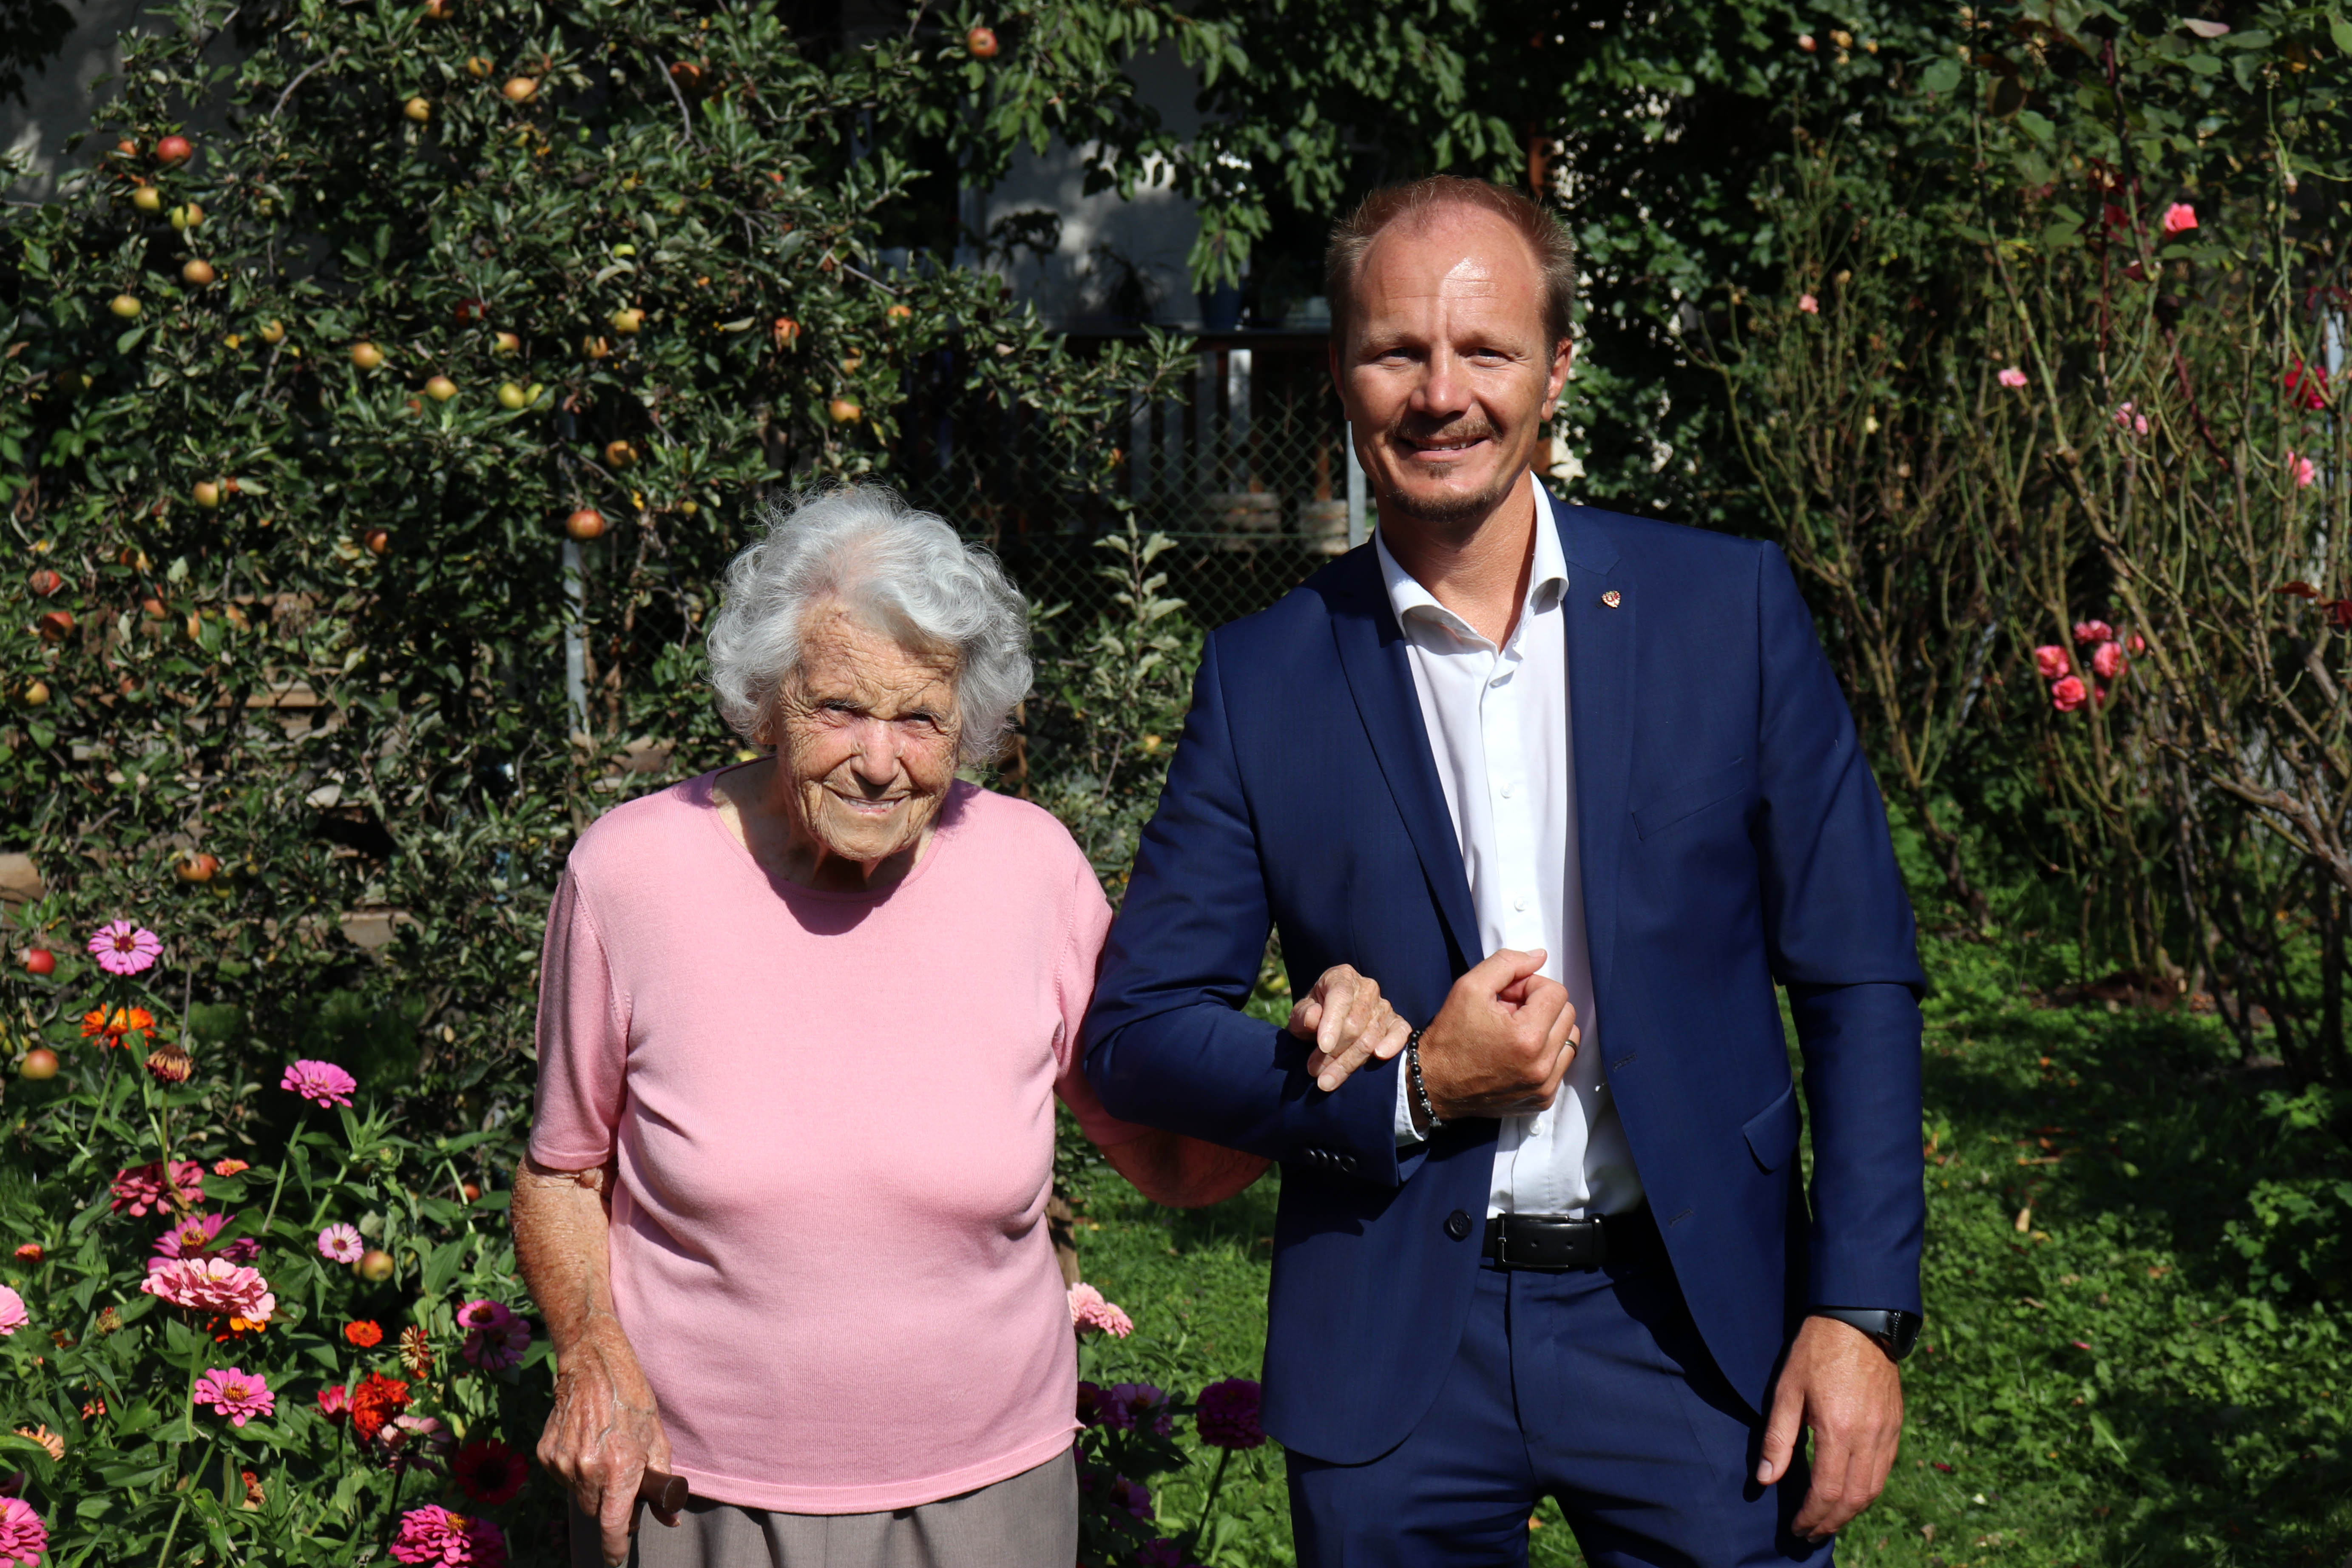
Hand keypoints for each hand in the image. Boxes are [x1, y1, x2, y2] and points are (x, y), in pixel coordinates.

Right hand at [537, 1323, 679, 1566]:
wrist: (592, 1366)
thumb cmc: (632, 1400)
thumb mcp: (657, 1439)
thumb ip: (662, 1483)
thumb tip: (670, 1519)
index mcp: (619, 1468)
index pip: (613, 1526)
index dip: (616, 1547)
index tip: (617, 1559)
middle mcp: (587, 1470)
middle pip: (596, 1513)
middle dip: (609, 1511)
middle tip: (622, 1488)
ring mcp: (562, 1463)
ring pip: (579, 1496)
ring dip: (593, 1488)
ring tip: (605, 1456)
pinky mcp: (546, 1454)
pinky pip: (563, 1477)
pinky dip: (576, 1471)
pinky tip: (587, 1446)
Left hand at [1286, 964, 1410, 1093]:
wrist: (1331, 1020)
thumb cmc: (1315, 1015)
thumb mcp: (1301, 1014)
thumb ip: (1303, 1015)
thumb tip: (1313, 1018)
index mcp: (1342, 978)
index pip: (1340, 998)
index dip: (1332, 1023)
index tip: (1323, 1046)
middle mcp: (1367, 988)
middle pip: (1354, 1025)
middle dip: (1334, 1053)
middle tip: (1315, 1071)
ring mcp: (1384, 1006)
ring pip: (1370, 1038)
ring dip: (1349, 1063)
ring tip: (1327, 1080)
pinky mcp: (1398, 1022)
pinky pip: (1401, 1033)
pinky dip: (1392, 1045)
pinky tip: (1380, 1056)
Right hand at [1414, 948, 1577, 1125]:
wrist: (1434, 1085)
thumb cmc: (1449, 1037)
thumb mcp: (1469, 987)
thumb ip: (1507, 963)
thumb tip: (1540, 956)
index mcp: (1527, 1037)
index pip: (1556, 992)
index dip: (1530, 986)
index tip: (1507, 996)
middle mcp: (1542, 1066)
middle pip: (1566, 1014)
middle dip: (1540, 1005)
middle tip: (1509, 1012)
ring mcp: (1544, 1086)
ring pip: (1569, 1038)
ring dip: (1547, 1028)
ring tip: (1516, 1032)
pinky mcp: (1542, 1098)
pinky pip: (1561, 1063)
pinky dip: (1546, 1052)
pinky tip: (1518, 1052)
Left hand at [1758, 1314, 1904, 1539]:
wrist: (1858, 1321)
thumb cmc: (1815, 1352)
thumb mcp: (1787, 1390)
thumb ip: (1778, 1438)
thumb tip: (1766, 1480)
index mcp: (1837, 1430)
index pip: (1826, 1491)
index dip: (1811, 1515)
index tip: (1796, 1527)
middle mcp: (1868, 1437)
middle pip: (1854, 1498)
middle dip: (1831, 1522)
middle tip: (1810, 1533)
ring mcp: (1887, 1432)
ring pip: (1874, 1489)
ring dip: (1851, 1512)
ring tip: (1828, 1521)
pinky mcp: (1896, 1425)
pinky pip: (1886, 1470)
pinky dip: (1868, 1490)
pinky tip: (1851, 1494)